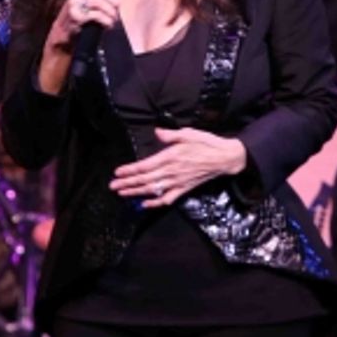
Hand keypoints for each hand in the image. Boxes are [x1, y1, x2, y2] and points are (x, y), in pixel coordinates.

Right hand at [46, 0, 124, 53]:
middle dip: (114, 0)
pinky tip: (107, 23)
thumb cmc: (90, 7)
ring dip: (111, 12)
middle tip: (117, 7)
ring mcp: (74, 0)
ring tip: (113, 17)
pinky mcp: (75, 13)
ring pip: (99, 3)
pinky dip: (105, 20)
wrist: (72, 25)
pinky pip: (96, 15)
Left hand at [109, 126, 247, 206]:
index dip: (130, 170)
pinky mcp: (184, 189)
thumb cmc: (206, 143)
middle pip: (145, 179)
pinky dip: (155, 203)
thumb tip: (157, 132)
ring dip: (136, 193)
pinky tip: (144, 204)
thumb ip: (171, 135)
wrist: (224, 158)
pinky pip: (167, 199)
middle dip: (127, 183)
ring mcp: (178, 182)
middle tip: (112, 186)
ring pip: (152, 190)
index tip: (117, 172)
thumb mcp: (189, 133)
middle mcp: (172, 172)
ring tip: (122, 194)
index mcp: (170, 157)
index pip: (145, 166)